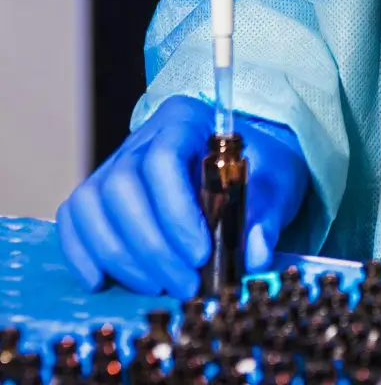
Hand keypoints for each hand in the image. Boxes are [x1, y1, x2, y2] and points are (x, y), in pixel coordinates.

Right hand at [57, 96, 308, 297]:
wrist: (249, 166)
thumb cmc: (261, 169)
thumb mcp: (278, 182)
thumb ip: (267, 215)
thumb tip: (252, 254)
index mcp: (186, 121)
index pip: (164, 159)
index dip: (175, 211)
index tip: (201, 254)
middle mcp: (143, 138)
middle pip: (121, 186)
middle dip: (150, 246)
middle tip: (185, 285)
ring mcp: (116, 163)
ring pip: (92, 204)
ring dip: (120, 256)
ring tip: (158, 287)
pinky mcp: (101, 193)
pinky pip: (74, 217)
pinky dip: (82, 252)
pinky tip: (104, 281)